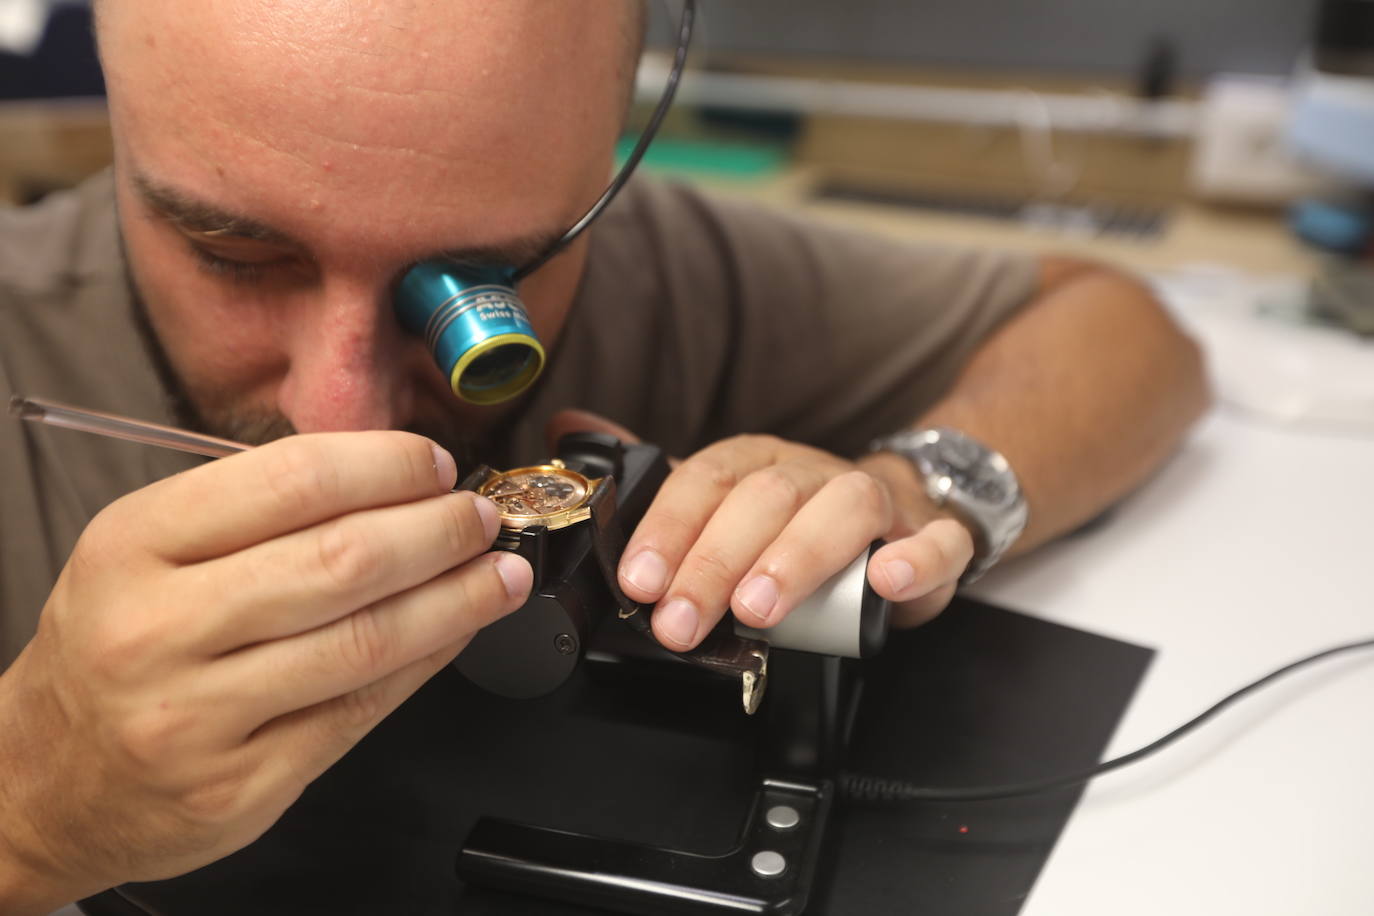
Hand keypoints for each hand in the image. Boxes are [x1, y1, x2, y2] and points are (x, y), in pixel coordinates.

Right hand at [0, 432, 530, 911]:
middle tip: (480, 517)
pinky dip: (427, 661)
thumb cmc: (112, 644)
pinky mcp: (243, 784)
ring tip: (500, 570)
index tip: (434, 464)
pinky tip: (459, 629)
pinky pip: (362, 710)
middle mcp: (158, 629)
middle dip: (438, 530)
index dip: (386, 467)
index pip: (292, 481)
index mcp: (134, 545)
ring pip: (365, 640)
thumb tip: (390, 479)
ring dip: (455, 598)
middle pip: (342, 560)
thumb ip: (253, 510)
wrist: (45, 779)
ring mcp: (199, 716)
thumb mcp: (145, 551)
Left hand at [546, 411, 974, 650]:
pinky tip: (886, 580)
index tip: (639, 582)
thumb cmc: (797, 520)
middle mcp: (812, 473)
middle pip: (764, 500)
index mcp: (757, 464)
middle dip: (715, 562)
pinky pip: (935, 540)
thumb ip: (653, 479)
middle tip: (681, 623)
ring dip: (797, 557)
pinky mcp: (930, 535)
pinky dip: (915, 558)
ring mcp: (876, 501)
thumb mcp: (722, 502)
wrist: (901, 513)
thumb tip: (569, 426)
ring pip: (843, 509)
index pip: (705, 480)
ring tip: (760, 609)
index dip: (669, 528)